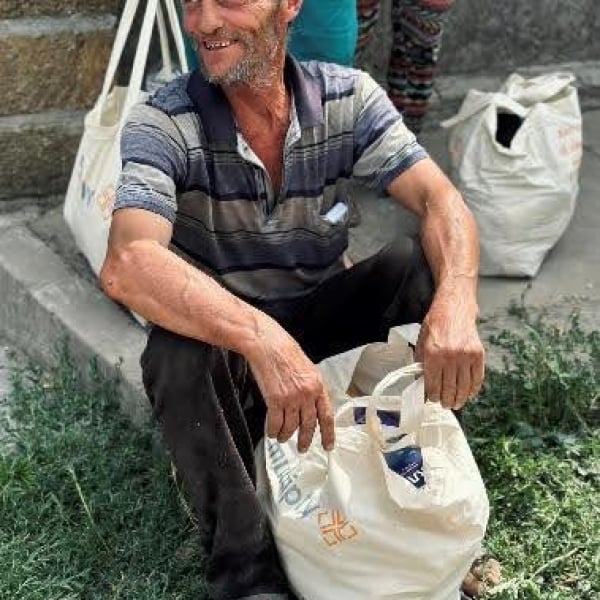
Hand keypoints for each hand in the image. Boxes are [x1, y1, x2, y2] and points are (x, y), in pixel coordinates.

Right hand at [245, 313, 334, 452]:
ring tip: (282, 438)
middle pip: (309, 425)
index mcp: (318, 386)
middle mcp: (307, 394)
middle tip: (302, 447)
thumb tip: (312, 405)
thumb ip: (311, 387)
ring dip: (286, 436)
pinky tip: (272, 432)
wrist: (268, 344)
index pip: (327, 416)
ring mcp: (291, 398)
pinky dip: (273, 431)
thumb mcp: (307, 368)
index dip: (328, 434)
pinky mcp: (275, 400)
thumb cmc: (285, 351)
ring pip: (291, 427)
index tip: (328, 445)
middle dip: (305, 440)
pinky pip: (275, 423)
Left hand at [415, 288, 484, 410]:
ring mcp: (466, 356)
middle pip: (449, 389)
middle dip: (446, 401)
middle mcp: (450, 357)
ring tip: (456, 404)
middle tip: (445, 405)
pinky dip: (473, 390)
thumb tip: (421, 385)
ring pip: (464, 387)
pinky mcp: (478, 355)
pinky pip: (477, 379)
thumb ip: (421, 364)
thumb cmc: (435, 326)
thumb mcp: (421, 343)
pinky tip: (469, 394)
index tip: (432, 400)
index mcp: (432, 355)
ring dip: (460, 399)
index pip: (433, 385)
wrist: (454, 310)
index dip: (432, 396)